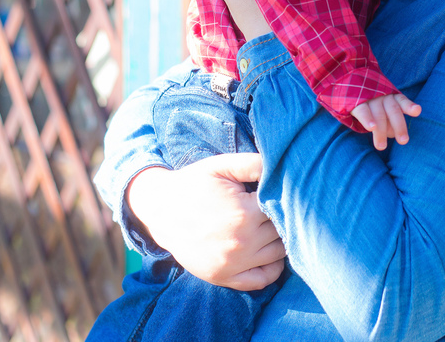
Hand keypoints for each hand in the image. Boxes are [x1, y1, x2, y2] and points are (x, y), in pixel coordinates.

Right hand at [127, 154, 284, 290]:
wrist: (160, 210)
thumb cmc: (194, 184)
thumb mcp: (221, 166)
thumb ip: (253, 163)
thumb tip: (281, 166)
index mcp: (244, 213)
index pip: (283, 207)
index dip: (284, 198)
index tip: (279, 191)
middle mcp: (242, 242)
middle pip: (282, 230)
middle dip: (284, 217)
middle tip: (279, 207)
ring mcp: (233, 263)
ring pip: (278, 254)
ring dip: (282, 240)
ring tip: (273, 226)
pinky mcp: (223, 277)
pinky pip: (261, 281)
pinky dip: (273, 270)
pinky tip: (271, 254)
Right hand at [350, 93, 421, 150]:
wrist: (350, 89)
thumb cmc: (374, 108)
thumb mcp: (385, 114)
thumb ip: (390, 124)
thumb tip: (392, 134)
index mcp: (392, 98)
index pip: (402, 101)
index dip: (409, 106)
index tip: (417, 111)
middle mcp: (383, 97)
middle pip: (394, 111)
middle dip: (399, 126)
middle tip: (403, 141)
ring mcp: (370, 99)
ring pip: (379, 115)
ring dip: (381, 131)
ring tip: (382, 146)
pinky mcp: (356, 103)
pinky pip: (363, 111)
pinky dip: (367, 119)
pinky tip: (372, 128)